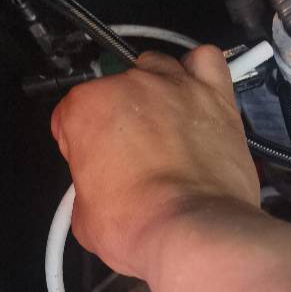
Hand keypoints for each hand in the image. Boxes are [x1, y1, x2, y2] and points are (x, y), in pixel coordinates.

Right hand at [51, 46, 259, 278]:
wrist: (194, 230)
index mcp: (88, 108)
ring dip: (157, 89)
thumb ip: (87, 186)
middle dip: (122, 119)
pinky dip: (201, 73)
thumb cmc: (140, 224)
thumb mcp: (84, 218)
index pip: (73, 114)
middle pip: (117, 90)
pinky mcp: (216, 96)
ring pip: (159, 67)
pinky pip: (207, 61)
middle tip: (133, 156)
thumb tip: (100, 189)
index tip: (95, 162)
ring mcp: (175, 86)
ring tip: (165, 124)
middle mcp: (131, 85)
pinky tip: (198, 97)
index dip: (83, 142)